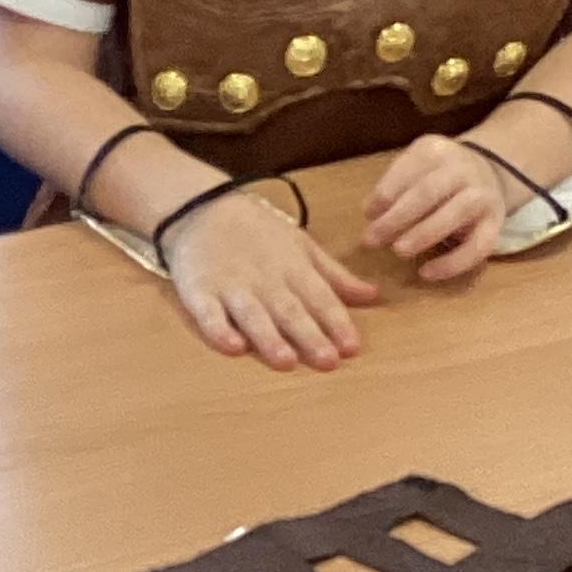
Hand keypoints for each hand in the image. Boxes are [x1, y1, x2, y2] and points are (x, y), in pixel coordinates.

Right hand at [159, 188, 380, 370]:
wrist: (203, 209)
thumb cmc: (258, 233)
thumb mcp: (301, 247)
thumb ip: (334, 276)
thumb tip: (373, 296)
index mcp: (293, 268)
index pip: (320, 298)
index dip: (336, 322)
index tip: (351, 347)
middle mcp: (265, 279)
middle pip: (289, 310)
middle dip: (309, 336)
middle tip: (328, 362)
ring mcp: (231, 286)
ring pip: (253, 315)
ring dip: (269, 338)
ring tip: (286, 362)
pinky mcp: (199, 292)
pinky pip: (208, 314)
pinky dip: (219, 330)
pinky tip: (233, 347)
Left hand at [361, 135, 508, 280]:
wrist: (490, 174)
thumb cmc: (438, 176)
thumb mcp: (414, 169)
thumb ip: (392, 186)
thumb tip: (370, 212)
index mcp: (436, 152)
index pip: (408, 170)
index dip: (386, 193)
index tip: (367, 215)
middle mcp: (463, 169)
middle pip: (428, 193)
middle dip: (397, 218)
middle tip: (371, 240)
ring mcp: (482, 195)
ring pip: (455, 214)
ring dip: (423, 234)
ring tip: (398, 251)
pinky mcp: (495, 223)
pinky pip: (477, 247)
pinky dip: (451, 263)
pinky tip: (426, 273)